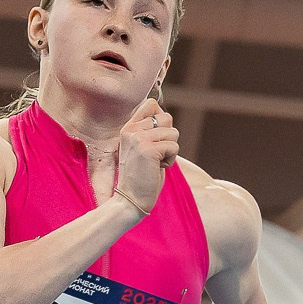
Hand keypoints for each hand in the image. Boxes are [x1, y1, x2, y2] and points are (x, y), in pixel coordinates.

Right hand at [114, 99, 177, 215]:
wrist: (130, 199)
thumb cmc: (141, 177)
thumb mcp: (143, 148)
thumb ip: (151, 132)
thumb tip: (166, 115)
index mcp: (128, 127)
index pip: (152, 104)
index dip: (162, 119)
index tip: (157, 138)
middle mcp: (131, 129)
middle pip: (167, 118)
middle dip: (169, 138)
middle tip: (156, 154)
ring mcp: (139, 138)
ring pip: (173, 133)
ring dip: (170, 151)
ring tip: (155, 163)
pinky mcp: (148, 149)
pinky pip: (174, 147)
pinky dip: (171, 160)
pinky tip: (157, 168)